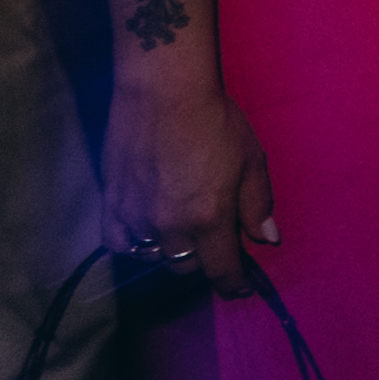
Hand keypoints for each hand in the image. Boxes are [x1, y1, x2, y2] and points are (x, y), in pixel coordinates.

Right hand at [104, 68, 277, 268]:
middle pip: (187, 266)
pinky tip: (145, 232)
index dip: (233, 284)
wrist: (164, 91)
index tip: (239, 288)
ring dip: (171, 251)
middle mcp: (169, 226)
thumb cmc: (216, 121)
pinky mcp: (111, 203)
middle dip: (204, 260)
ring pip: (154, 256)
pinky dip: (133, 244)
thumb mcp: (251, 161)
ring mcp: (136, 217)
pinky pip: (118, 242)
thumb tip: (268, 240)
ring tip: (182, 231)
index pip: (221, 270)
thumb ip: (256, 205)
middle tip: (214, 241)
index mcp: (209, 219)